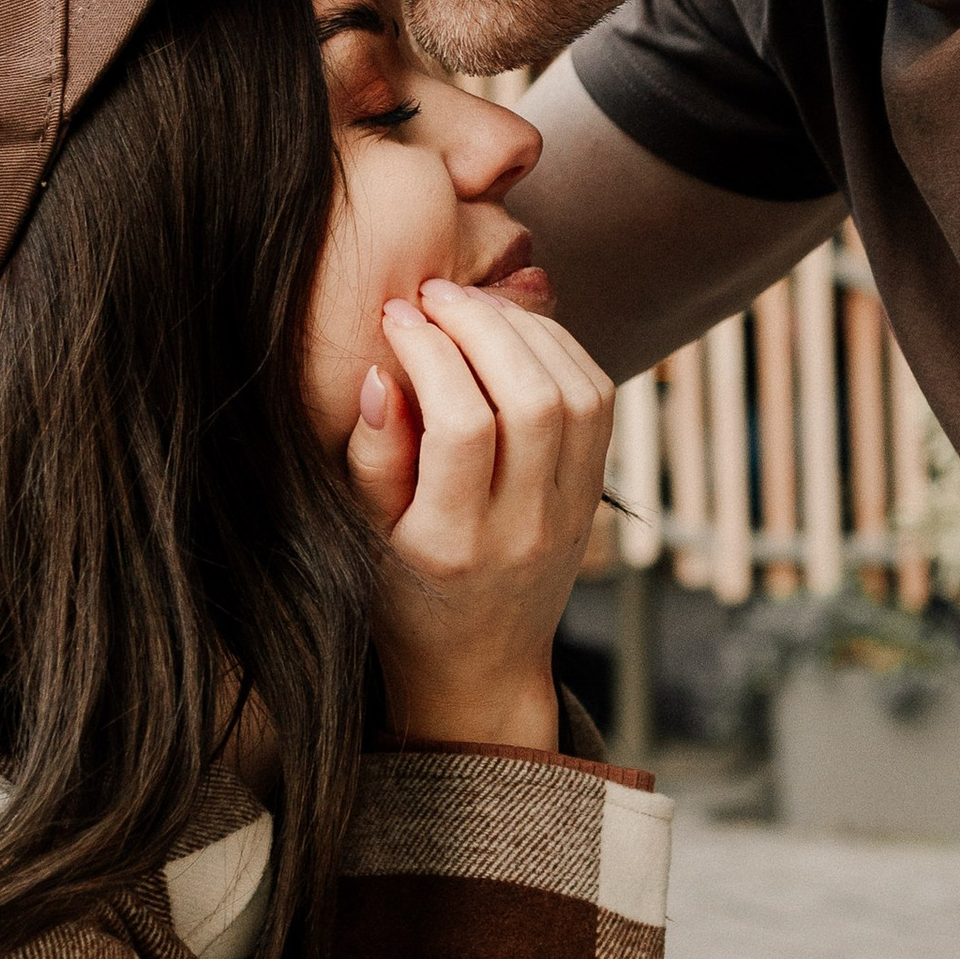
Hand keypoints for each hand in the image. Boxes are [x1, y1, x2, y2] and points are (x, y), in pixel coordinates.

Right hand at [344, 279, 615, 750]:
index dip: (430, 356)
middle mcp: (526, 529)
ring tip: (472, 306)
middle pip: (531, 400)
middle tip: (435, 294)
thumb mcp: (361, 539)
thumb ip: (370, 459)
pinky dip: (562, 349)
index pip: (462, 427)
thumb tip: (380, 372)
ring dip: (526, 329)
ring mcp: (570, 512)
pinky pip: (597, 401)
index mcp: (456, 545)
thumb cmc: (402, 597)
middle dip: (482, 325)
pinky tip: (515, 331)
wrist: (479, 663)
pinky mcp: (593, 492)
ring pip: (576, 394)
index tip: (394, 318)